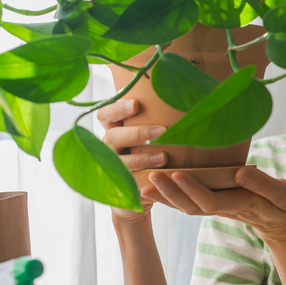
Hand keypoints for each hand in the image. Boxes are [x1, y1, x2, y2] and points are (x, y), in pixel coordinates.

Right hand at [97, 99, 167, 220]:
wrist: (142, 192)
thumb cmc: (149, 153)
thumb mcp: (148, 134)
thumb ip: (154, 116)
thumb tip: (180, 92)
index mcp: (113, 130)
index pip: (105, 115)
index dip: (117, 109)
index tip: (136, 104)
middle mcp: (108, 147)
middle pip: (112, 136)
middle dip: (137, 133)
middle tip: (162, 131)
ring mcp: (112, 167)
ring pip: (120, 161)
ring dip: (142, 159)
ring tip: (163, 157)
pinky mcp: (120, 187)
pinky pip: (128, 183)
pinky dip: (143, 179)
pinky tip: (158, 176)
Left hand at [144, 166, 285, 244]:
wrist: (282, 222)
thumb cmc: (284, 204)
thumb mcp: (283, 194)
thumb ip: (262, 183)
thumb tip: (240, 171)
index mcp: (241, 203)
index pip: (211, 200)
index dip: (192, 190)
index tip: (176, 174)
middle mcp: (225, 209)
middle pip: (192, 207)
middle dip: (170, 193)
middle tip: (151, 176)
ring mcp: (218, 209)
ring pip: (188, 207)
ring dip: (166, 197)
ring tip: (146, 184)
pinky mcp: (215, 205)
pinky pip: (190, 204)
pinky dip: (171, 198)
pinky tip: (157, 189)